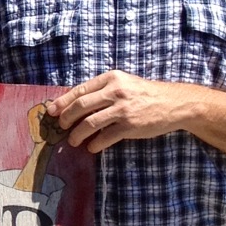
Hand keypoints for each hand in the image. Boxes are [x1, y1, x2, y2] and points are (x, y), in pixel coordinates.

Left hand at [48, 70, 190, 152]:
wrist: (174, 103)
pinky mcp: (130, 126)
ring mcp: (122, 109)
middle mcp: (115, 91)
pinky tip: (92, 147)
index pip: (79, 90)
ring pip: (89, 123)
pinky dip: (94, 144)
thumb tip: (74, 104)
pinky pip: (105, 137)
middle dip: (66, 119)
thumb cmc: (144, 94)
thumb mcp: (123, 83)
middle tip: (61, 128)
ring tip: (73, 141)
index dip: (62, 102)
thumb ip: (102, 90)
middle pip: (80, 106)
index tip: (51, 112)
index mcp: (111, 78)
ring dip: (77, 134)